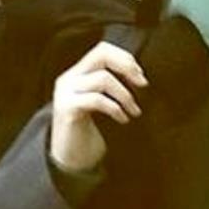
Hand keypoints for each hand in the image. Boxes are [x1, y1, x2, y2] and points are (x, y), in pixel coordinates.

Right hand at [50, 41, 148, 171]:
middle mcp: (69, 78)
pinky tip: (123, 120)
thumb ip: (112, 88)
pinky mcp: (67, 109)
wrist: (71, 158)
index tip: (141, 76)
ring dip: (126, 95)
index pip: (102, 49)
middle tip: (143, 85)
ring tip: (134, 111)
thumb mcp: (102, 104)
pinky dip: (116, 108)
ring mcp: (66, 93)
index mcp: (78, 74)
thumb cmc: (91, 132)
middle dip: (127, 68)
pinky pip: (97, 100)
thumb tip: (141, 78)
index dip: (125, 58)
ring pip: (103, 79)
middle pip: (101, 56)